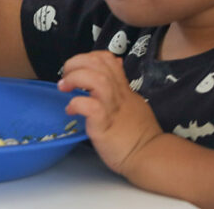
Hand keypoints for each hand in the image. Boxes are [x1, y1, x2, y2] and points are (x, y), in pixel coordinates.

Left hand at [57, 51, 162, 175]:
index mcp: (123, 88)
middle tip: (65, 76)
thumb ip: (121, 83)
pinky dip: (77, 103)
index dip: (89, 57)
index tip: (79, 68)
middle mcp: (118, 93)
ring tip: (64, 87)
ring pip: (96, 79)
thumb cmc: (139, 132)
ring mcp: (112, 108)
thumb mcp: (133, 100)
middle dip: (77, 62)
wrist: (149, 156)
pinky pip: (91, 107)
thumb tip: (116, 63)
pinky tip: (70, 110)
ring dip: (75, 78)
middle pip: (98, 63)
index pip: (107, 59)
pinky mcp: (105, 124)